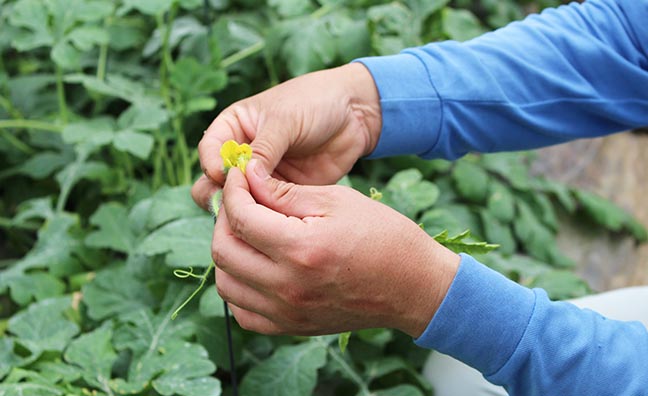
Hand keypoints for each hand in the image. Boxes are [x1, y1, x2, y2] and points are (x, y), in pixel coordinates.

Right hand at [192, 63, 380, 209]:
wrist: (354, 115)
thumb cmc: (315, 103)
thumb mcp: (285, 120)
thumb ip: (264, 148)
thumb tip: (245, 177)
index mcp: (234, 127)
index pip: (209, 150)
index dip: (212, 165)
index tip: (224, 176)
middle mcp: (243, 153)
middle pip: (215, 181)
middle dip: (221, 193)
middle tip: (236, 201)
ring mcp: (262, 176)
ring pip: (238, 201)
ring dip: (242, 209)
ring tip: (256, 212)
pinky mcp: (282, 193)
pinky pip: (266, 210)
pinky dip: (265, 217)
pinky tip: (273, 220)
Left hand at [213, 159, 459, 336]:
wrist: (413, 286)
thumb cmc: (383, 235)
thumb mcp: (336, 200)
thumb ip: (284, 191)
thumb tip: (247, 177)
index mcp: (300, 248)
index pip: (240, 217)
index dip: (233, 190)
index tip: (240, 177)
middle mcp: (287, 286)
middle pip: (223, 251)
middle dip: (224, 218)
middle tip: (242, 201)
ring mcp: (287, 312)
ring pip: (226, 284)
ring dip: (228, 252)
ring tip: (249, 233)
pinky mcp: (291, 327)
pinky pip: (243, 313)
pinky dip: (239, 287)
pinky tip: (256, 267)